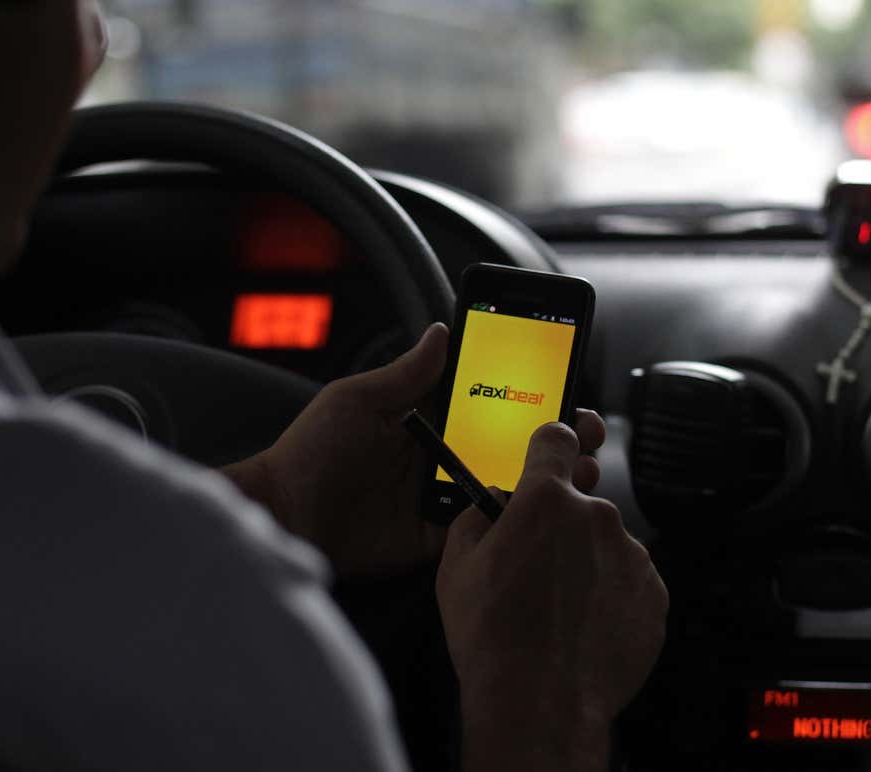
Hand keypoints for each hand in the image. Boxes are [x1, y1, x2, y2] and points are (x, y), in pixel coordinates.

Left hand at [226, 323, 607, 577]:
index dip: (529, 395)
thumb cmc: (310, 453)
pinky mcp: (439, 539)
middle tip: (585, 430)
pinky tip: (543, 507)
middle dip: (554, 437)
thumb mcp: (358, 399)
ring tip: (581, 467)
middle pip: (511, 445)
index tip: (565, 385)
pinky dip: (517, 520)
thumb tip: (443, 331)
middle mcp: (442, 458)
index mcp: (428, 420)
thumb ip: (406, 373)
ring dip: (547, 478)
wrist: (285, 517)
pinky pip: (487, 530)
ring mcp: (444, 499)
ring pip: (509, 486)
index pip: (490, 402)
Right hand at [436, 422, 667, 771]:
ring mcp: (631, 555)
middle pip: (579, 504)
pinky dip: (611, 597)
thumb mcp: (455, 568)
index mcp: (546, 499)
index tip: (548, 457)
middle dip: (560, 528)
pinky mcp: (654, 593)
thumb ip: (475, 519)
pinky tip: (583, 627)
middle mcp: (596, 516)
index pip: (557, 437)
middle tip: (536, 571)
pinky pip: (629, 582)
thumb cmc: (493, 637)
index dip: (549, 445)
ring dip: (586, 565)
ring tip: (558, 611)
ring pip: (604, 545)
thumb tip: (491, 506)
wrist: (542, 704)